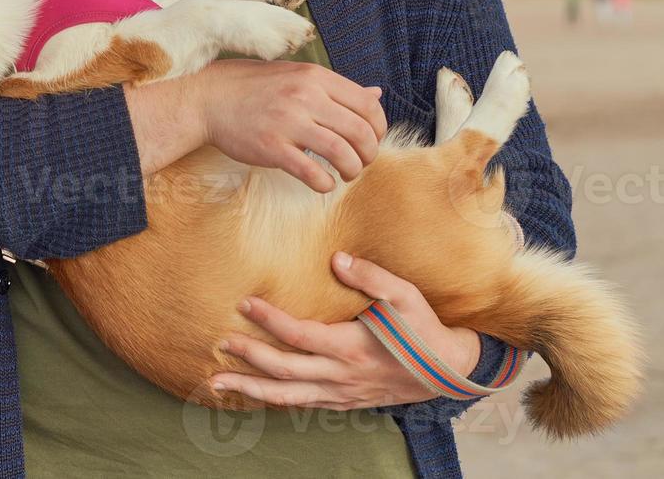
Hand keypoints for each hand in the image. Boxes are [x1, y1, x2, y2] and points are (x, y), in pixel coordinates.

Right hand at [202, 60, 387, 192]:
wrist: (208, 99)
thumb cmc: (253, 87)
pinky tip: (323, 184)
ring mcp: (287, 122)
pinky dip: (325, 184)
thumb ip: (336, 88)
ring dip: (352, 170)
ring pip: (341, 153)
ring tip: (346, 174)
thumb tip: (376, 94)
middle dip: (369, 153)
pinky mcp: (271, 148)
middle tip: (361, 162)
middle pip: (360, 131)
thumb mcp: (297, 76)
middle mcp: (305, 96)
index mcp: (315, 77)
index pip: (367, 105)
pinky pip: (311, 172)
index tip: (372, 140)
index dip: (378, 128)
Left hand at [208, 252, 481, 409]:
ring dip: (250, 389)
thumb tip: (336, 259)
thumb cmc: (423, 330)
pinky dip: (273, 400)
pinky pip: (301, 405)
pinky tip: (253, 393)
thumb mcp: (406, 296)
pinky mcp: (343, 402)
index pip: (299, 335)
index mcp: (351, 347)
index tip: (245, 304)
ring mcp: (340, 393)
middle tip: (219, 344)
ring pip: (286, 396)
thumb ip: (371, 276)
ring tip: (216, 384)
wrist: (447, 372)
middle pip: (283, 370)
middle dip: (248, 358)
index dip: (270, 320)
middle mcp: (340, 375)